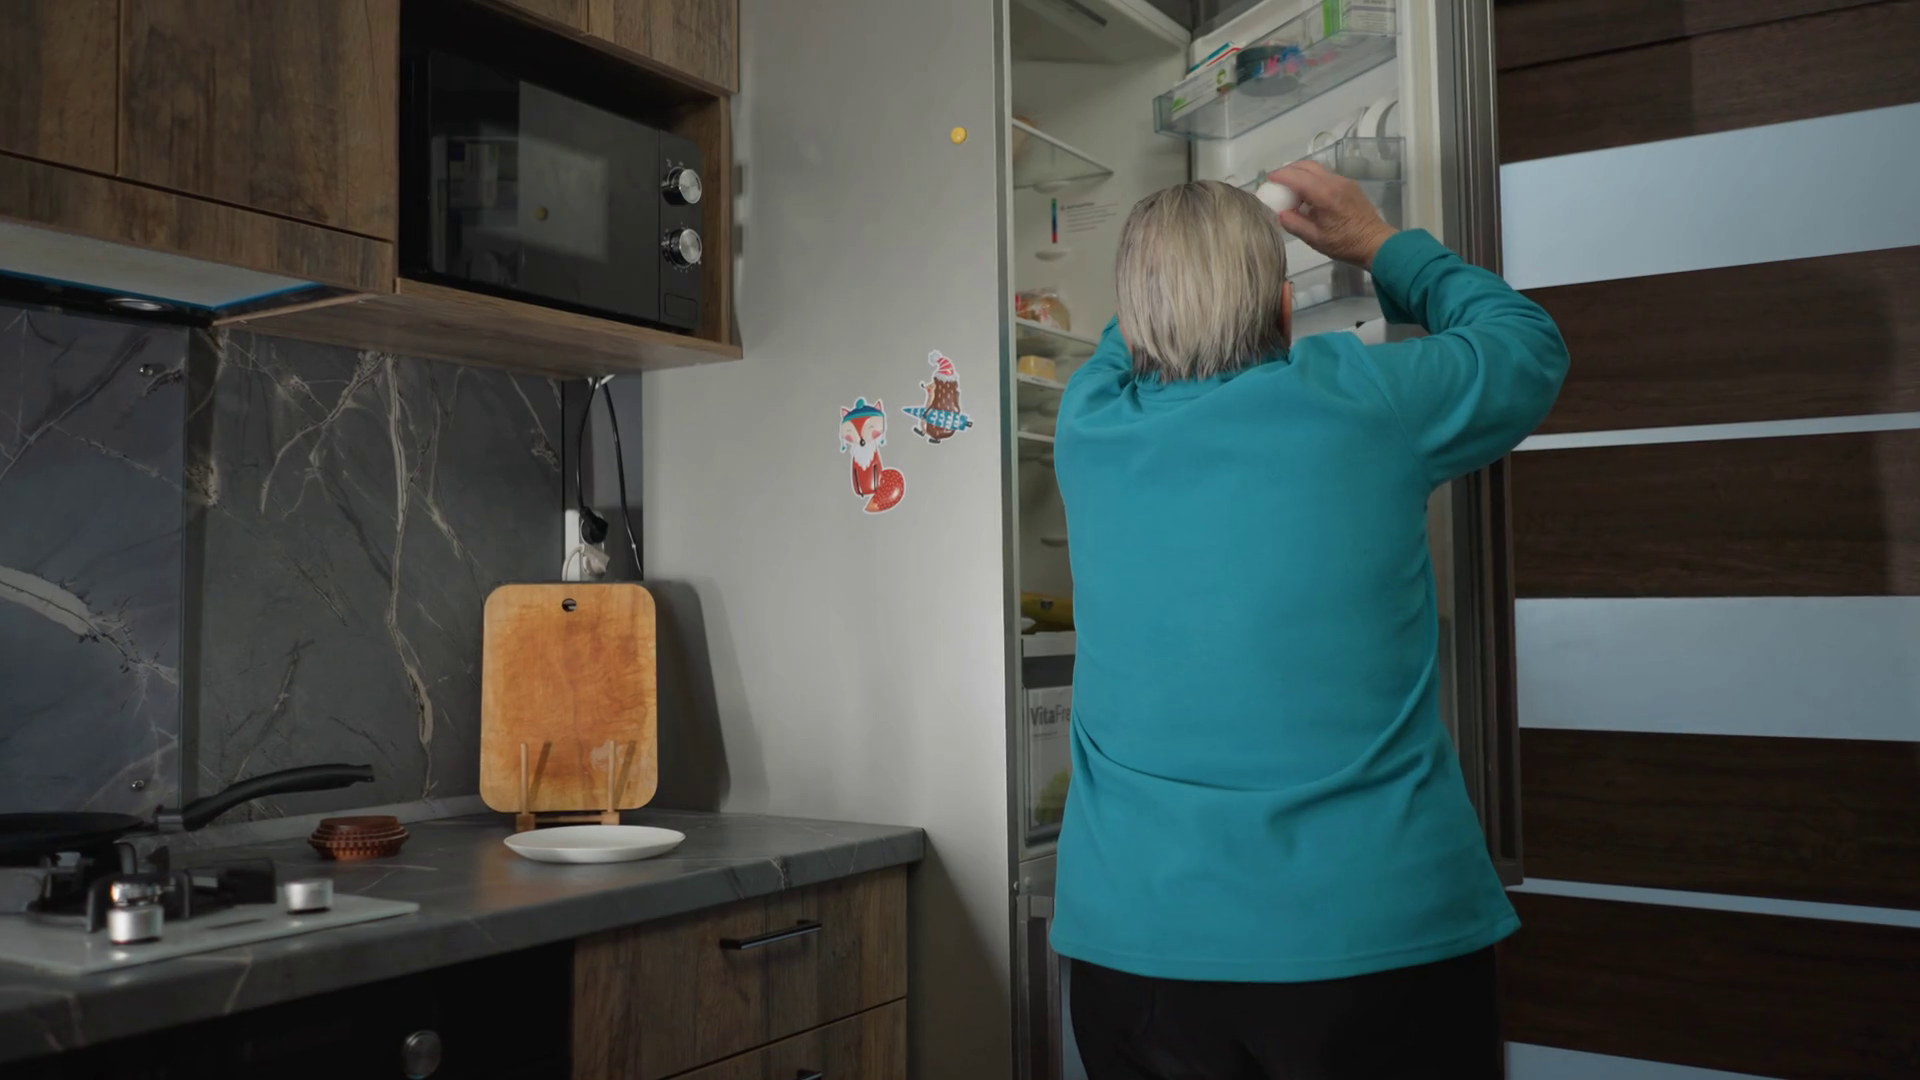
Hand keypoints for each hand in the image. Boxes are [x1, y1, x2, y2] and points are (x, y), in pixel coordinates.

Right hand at [1269, 160, 1396, 268]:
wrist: (1375, 242)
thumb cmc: (1345, 244)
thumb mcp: (1314, 239)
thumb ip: (1294, 224)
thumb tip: (1280, 214)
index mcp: (1324, 194)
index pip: (1296, 177)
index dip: (1280, 176)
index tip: (1268, 180)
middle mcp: (1334, 182)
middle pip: (1307, 165)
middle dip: (1289, 170)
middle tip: (1277, 181)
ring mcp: (1344, 181)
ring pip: (1317, 168)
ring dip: (1301, 173)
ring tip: (1291, 187)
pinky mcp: (1349, 185)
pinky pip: (1326, 175)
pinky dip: (1312, 178)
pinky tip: (1308, 193)